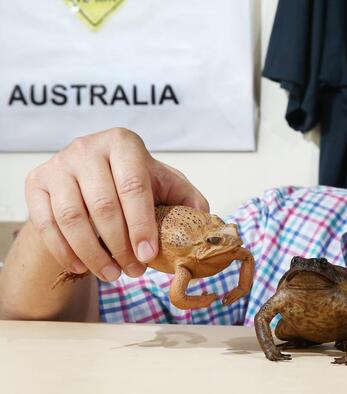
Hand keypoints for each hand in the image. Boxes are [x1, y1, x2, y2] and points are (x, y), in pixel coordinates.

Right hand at [25, 128, 207, 281]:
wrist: (89, 178)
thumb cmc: (135, 182)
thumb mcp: (166, 184)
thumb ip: (189, 200)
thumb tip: (205, 226)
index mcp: (125, 144)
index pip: (133, 187)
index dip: (142, 225)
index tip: (149, 255)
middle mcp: (88, 148)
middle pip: (103, 206)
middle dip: (121, 246)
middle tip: (134, 271)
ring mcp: (58, 164)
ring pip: (73, 219)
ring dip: (94, 254)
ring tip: (113, 275)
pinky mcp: (36, 182)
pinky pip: (47, 225)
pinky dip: (65, 252)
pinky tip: (83, 267)